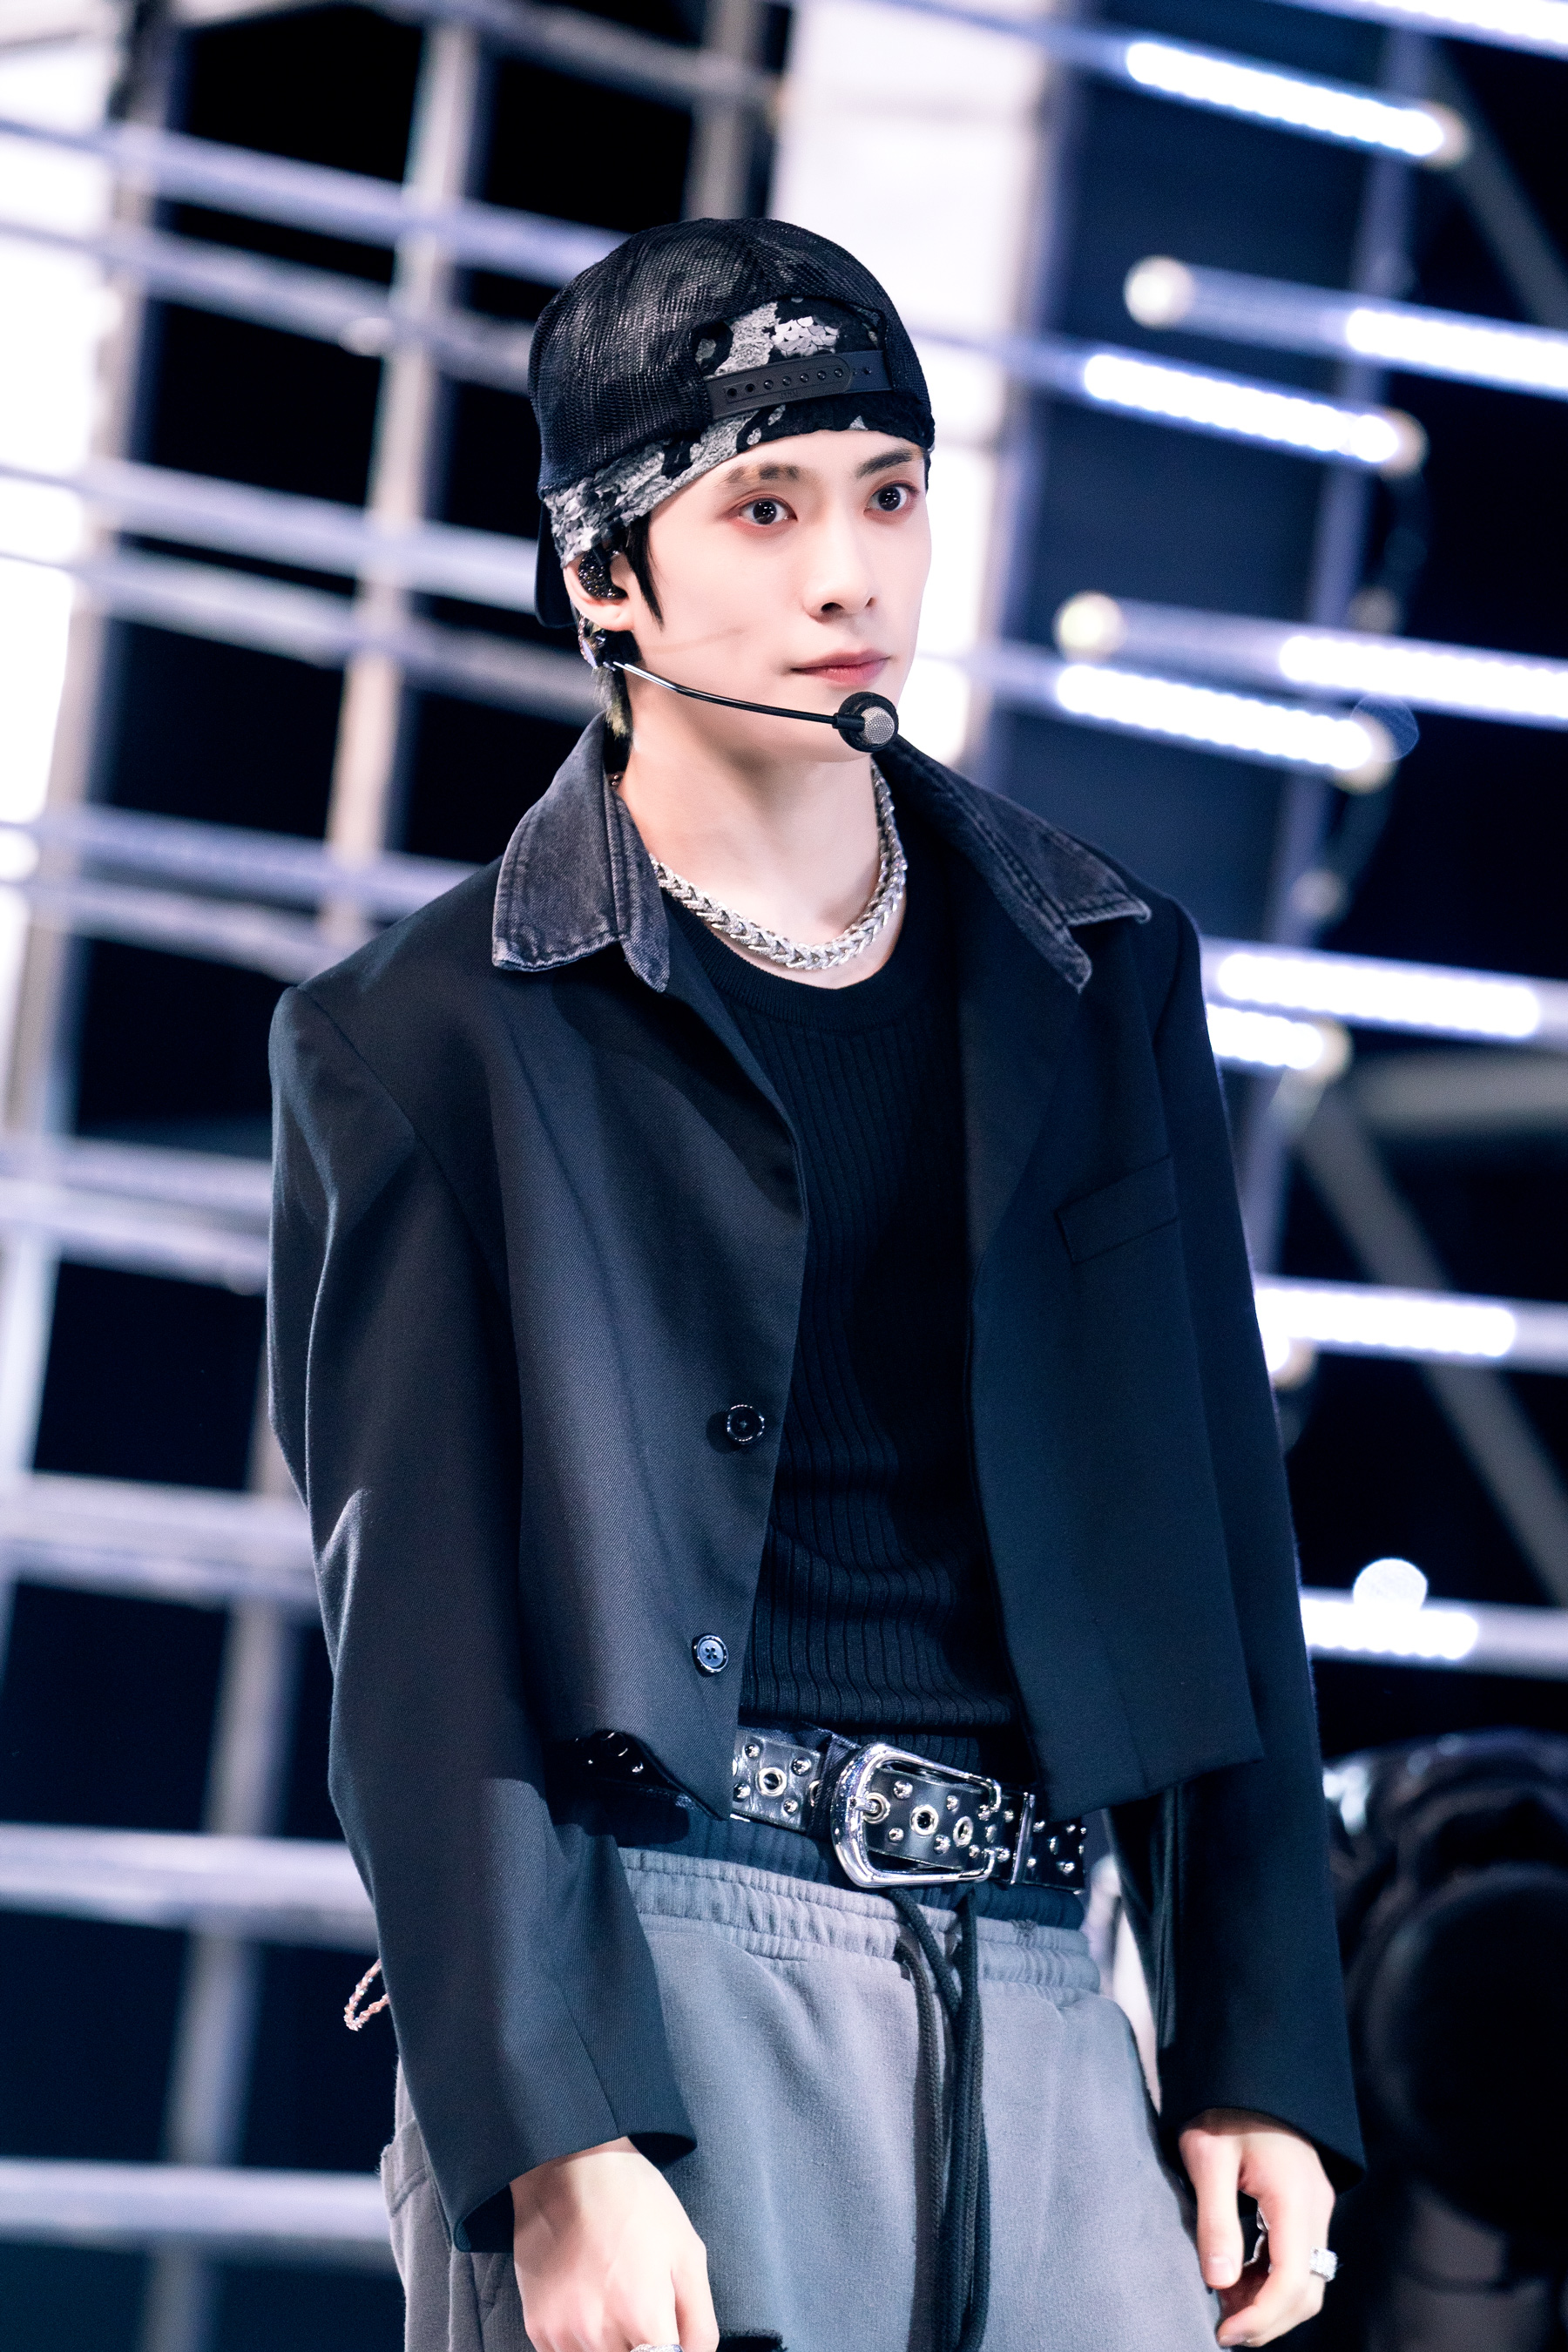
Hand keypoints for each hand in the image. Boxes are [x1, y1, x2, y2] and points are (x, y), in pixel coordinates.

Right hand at [510, 2136, 717, 2351]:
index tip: (664, 2339)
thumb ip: (699, 2324)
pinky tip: (589, 2307)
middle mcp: (600, 2335)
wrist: (567, 2167)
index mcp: (645, 2316)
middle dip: (641, 2348)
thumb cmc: (636, 2202)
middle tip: (640, 2315)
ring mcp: (563, 2334)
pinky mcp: (536, 2329)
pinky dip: (581, 2345)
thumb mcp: (687, 2252)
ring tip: (613, 2303)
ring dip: (610, 2347)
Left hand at [1178, 2108, 1335, 2346]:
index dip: (1261, 2317)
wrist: (1250, 2065)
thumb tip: (1220, 2283)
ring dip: (1269, 2302)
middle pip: (1307, 2289)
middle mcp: (1316, 2207)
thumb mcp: (1208, 2157)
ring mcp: (1315, 2206)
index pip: (1292, 2280)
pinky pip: (1297, 2257)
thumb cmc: (1223, 2106)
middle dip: (1268, 2318)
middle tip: (1222, 2328)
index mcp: (1295, 2197)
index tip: (1224, 2333)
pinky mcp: (1305, 2203)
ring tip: (1224, 2305)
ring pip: (1307, 2278)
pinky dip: (1271, 2279)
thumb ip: (1216, 2220)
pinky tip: (1236, 2278)